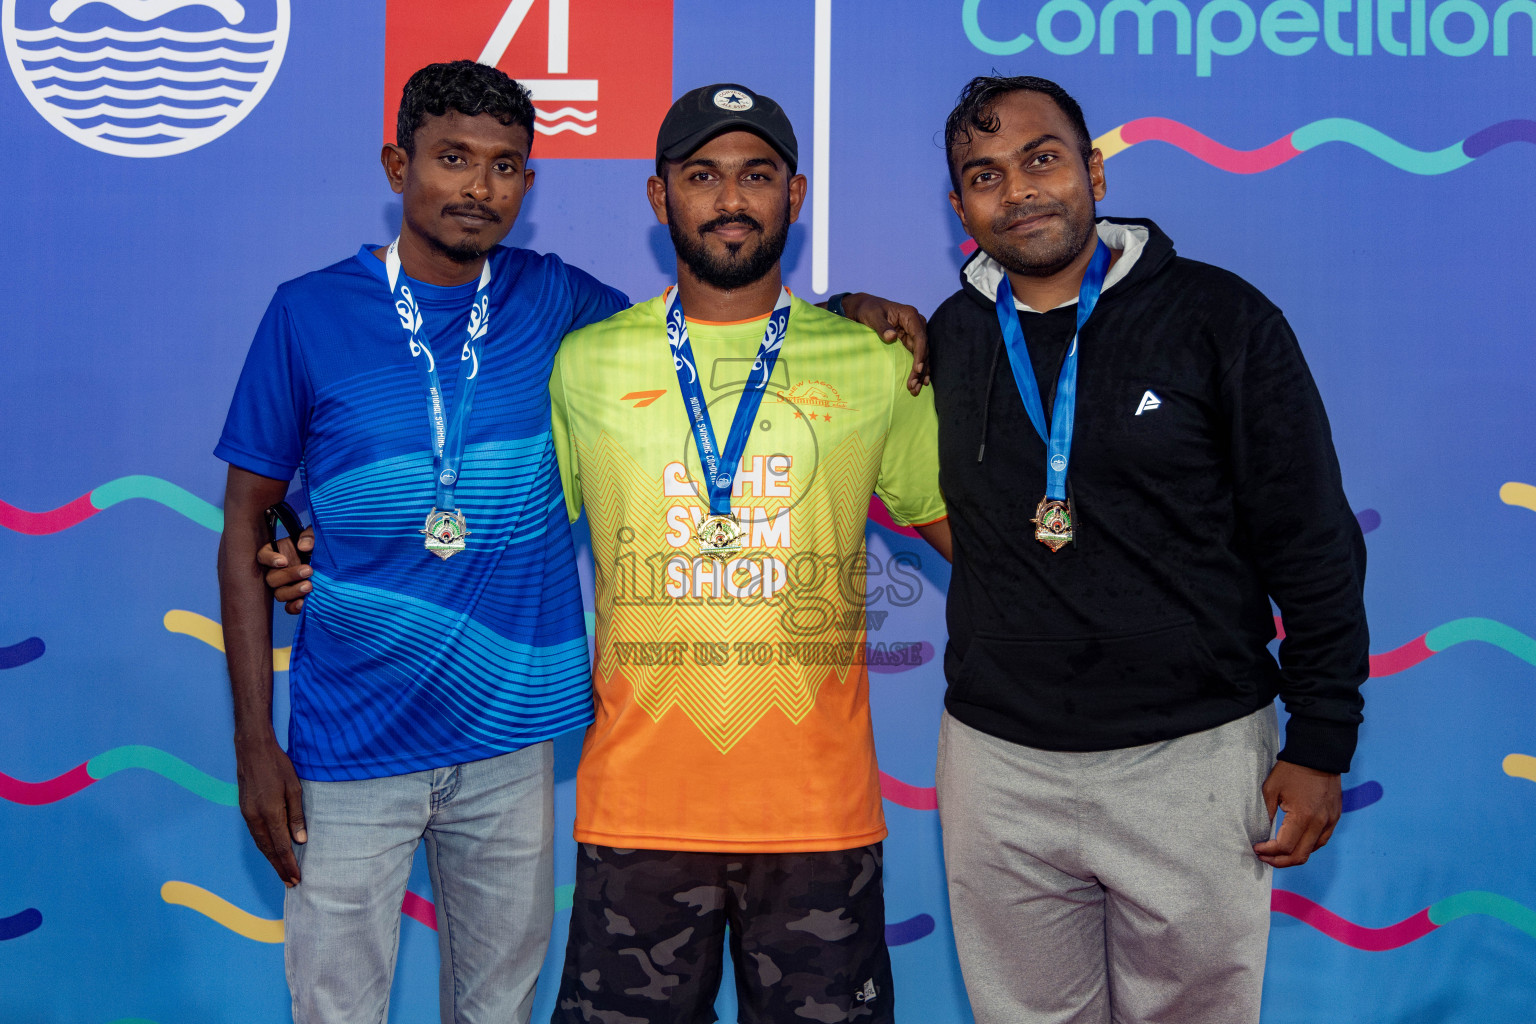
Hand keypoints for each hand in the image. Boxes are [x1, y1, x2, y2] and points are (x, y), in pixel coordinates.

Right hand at [235, 732, 306, 885]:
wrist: (252, 750)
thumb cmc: (278, 766)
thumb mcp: (294, 788)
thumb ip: (296, 816)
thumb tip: (301, 840)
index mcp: (270, 813)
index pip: (281, 846)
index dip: (289, 864)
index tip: (296, 878)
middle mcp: (256, 818)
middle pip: (269, 850)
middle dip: (280, 868)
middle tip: (291, 883)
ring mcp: (248, 815)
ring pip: (261, 844)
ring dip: (272, 860)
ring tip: (283, 872)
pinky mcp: (245, 811)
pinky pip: (256, 835)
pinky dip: (265, 848)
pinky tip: (272, 852)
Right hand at [257, 528, 313, 613]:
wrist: (334, 562)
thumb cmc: (320, 546)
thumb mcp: (316, 535)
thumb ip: (309, 536)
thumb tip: (303, 546)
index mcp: (277, 553)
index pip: (262, 556)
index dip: (270, 559)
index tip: (284, 561)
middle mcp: (277, 571)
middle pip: (271, 578)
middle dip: (289, 575)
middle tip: (308, 570)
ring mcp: (285, 586)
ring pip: (279, 594)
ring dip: (293, 591)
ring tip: (309, 586)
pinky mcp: (295, 598)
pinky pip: (288, 606)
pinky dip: (294, 607)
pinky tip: (304, 603)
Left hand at [842, 292, 929, 394]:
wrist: (864, 308)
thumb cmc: (868, 309)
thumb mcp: (872, 316)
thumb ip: (882, 326)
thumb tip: (892, 337)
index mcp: (910, 315)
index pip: (920, 337)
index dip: (920, 354)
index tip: (917, 369)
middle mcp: (916, 324)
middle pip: (923, 348)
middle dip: (920, 368)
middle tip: (914, 386)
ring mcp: (914, 333)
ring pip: (922, 355)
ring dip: (920, 373)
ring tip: (915, 389)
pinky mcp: (909, 341)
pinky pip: (916, 356)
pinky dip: (918, 369)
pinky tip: (920, 382)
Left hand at [1253, 760, 1341, 867]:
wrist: (1319, 754)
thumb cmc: (1292, 770)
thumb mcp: (1271, 789)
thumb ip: (1266, 814)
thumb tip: (1262, 833)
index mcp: (1303, 816)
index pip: (1285, 846)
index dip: (1268, 852)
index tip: (1257, 848)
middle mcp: (1320, 823)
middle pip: (1300, 856)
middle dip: (1279, 861)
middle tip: (1264, 857)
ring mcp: (1330, 821)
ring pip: (1312, 850)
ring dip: (1293, 856)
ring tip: (1277, 853)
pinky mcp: (1334, 817)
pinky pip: (1321, 840)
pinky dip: (1307, 846)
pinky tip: (1294, 843)